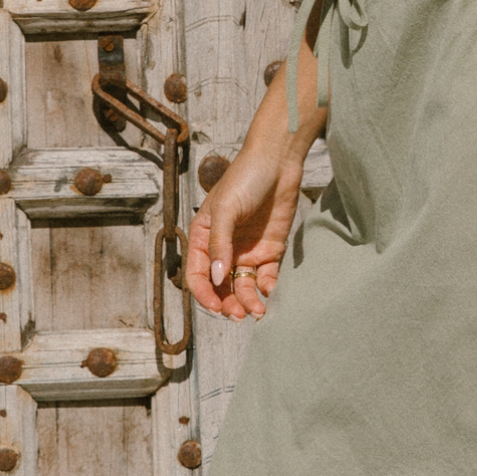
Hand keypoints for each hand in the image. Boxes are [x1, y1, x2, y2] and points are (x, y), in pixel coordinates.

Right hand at [186, 147, 304, 319]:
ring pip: (243, 286)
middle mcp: (223, 249)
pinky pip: (266, 276)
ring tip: (257, 310)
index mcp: (203, 238)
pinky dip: (267, 287)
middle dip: (228, 303)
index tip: (216, 307)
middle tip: (239, 314)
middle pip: (220, 286)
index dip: (204, 294)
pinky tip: (270, 290)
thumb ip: (219, 244)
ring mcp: (247, 250)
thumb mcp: (226, 209)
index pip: (197, 275)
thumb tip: (215, 277)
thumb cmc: (245, 177)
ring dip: (248, 301)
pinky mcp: (270, 250)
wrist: (279, 161)